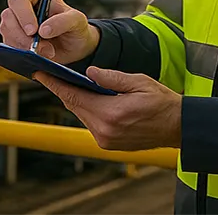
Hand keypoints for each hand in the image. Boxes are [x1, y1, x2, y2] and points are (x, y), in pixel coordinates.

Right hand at [0, 0, 99, 63]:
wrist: (74, 47)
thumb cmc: (75, 28)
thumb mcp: (76, 21)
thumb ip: (63, 22)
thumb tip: (43, 30)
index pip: (19, 0)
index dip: (23, 15)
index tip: (33, 31)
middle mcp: (22, 8)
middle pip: (8, 17)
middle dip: (23, 36)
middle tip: (40, 47)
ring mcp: (16, 25)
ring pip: (7, 33)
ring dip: (24, 46)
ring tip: (47, 51)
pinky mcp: (14, 40)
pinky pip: (10, 47)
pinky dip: (22, 53)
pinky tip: (38, 56)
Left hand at [35, 67, 181, 150]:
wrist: (177, 127)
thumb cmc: (162, 102)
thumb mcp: (139, 82)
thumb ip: (111, 77)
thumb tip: (89, 73)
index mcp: (111, 114)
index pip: (74, 96)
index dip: (55, 84)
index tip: (40, 74)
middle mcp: (104, 131)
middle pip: (75, 106)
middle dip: (64, 90)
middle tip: (51, 74)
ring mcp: (105, 140)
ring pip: (82, 115)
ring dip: (77, 100)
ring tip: (70, 83)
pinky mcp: (108, 144)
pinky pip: (91, 123)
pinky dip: (88, 110)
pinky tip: (89, 99)